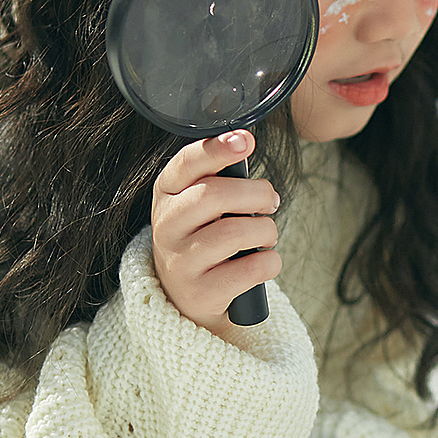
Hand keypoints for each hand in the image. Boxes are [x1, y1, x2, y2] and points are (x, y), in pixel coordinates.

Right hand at [150, 130, 281, 336]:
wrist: (187, 297)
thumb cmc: (204, 237)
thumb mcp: (201, 205)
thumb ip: (220, 177)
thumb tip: (244, 143)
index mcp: (167, 194)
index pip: (186, 163)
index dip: (217, 149)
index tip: (245, 140)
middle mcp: (166, 226)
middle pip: (214, 195)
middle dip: (257, 193)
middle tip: (271, 201)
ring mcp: (180, 261)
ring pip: (236, 232)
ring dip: (266, 230)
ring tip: (266, 236)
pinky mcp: (201, 292)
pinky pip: (251, 268)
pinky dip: (270, 261)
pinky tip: (264, 260)